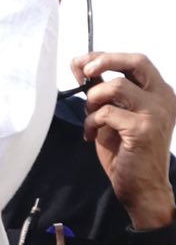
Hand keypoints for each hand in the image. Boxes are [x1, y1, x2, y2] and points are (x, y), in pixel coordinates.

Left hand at [77, 51, 175, 228]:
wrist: (142, 187)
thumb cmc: (126, 151)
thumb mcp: (113, 114)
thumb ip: (102, 91)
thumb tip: (80, 65)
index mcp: (160, 93)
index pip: (137, 61)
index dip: (106, 56)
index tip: (82, 62)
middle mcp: (163, 98)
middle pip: (136, 61)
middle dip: (104, 60)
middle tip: (84, 72)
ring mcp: (156, 113)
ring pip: (115, 86)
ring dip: (92, 100)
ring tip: (90, 118)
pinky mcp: (143, 129)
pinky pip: (106, 112)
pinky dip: (90, 122)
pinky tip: (91, 136)